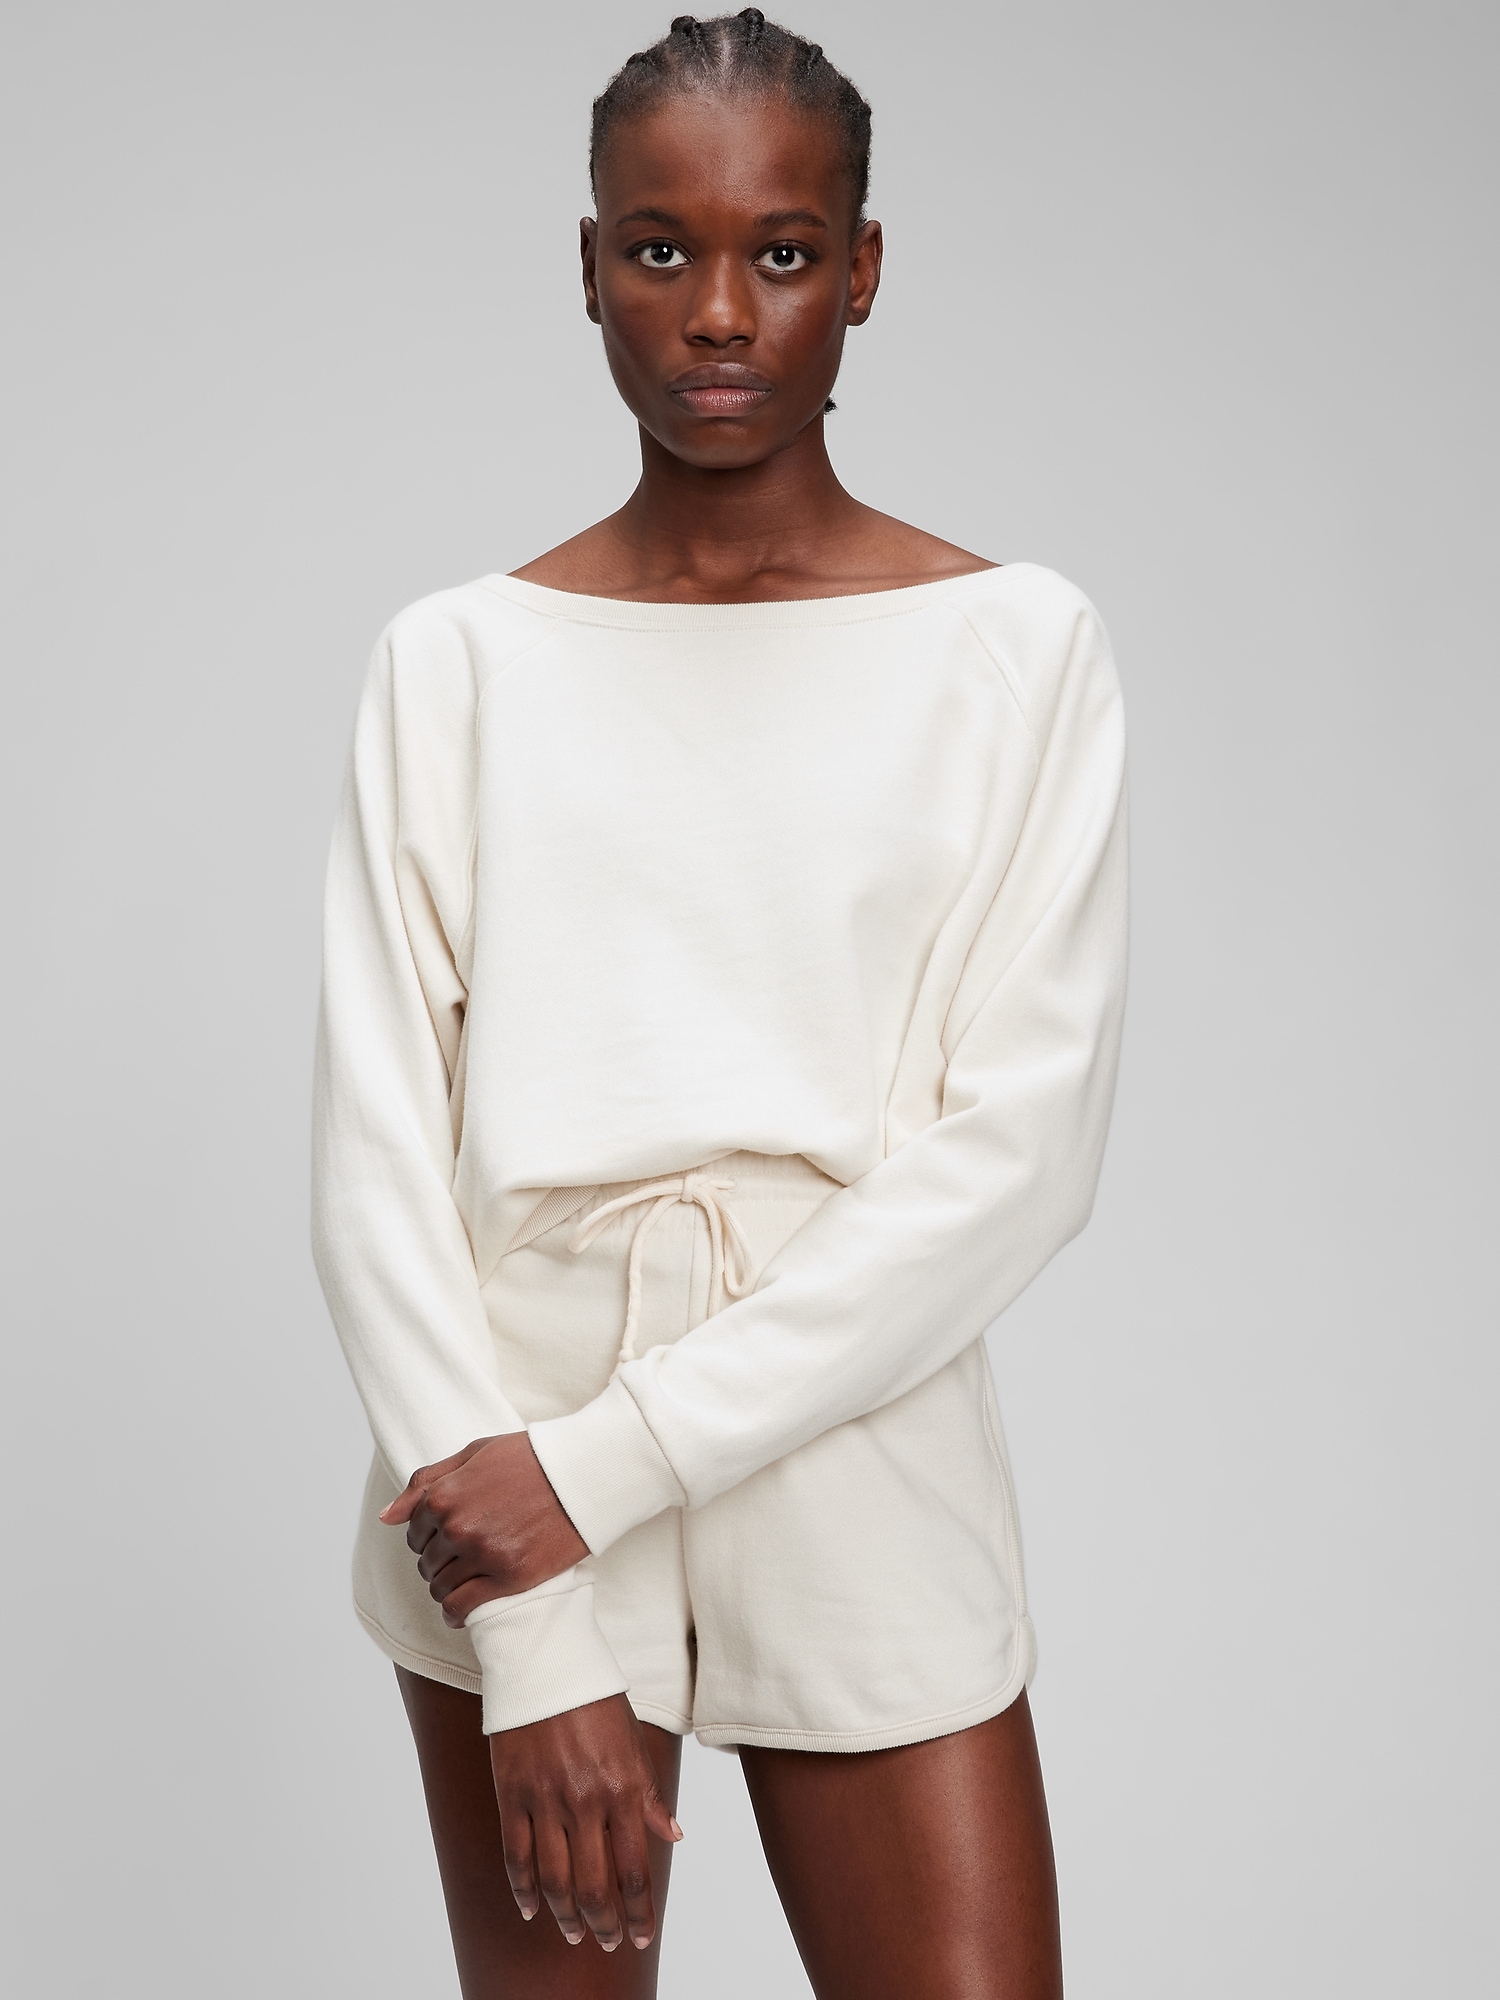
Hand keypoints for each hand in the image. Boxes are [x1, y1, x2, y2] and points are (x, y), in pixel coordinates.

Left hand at [379, 1433, 588, 1625]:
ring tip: (467, 1582)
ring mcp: (483, 1554)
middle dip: (439, 1562)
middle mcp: (457, 1527)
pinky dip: (456, 1614)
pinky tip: (462, 1612)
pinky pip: (463, 1608)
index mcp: (444, 1495)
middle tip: (463, 1558)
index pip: (415, 1533)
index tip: (448, 1537)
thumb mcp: (473, 1454)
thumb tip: (387, 1517)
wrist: (583, 1474)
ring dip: (447, 1588)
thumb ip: (426, 1482)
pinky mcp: (509, 1577)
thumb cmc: (530, 1458)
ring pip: (441, 1587)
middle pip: (427, 1562)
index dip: (429, 1537)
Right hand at [491, 1694, 681, 1951]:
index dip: (639, 1912)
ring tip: (575, 1933)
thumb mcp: (633, 1740)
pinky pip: (517, 1856)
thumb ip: (650, 1792)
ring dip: (566, 1916)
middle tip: (607, 1942)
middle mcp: (585, 1801)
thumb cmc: (594, 1696)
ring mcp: (546, 1801)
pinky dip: (523, 1889)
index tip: (642, 1936)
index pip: (634, 1869)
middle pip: (594, 1886)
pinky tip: (532, 1908)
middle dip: (603, 1924)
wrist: (544, 1661)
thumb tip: (673, 1834)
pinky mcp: (512, 1795)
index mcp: (623, 1788)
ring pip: (555, 1880)